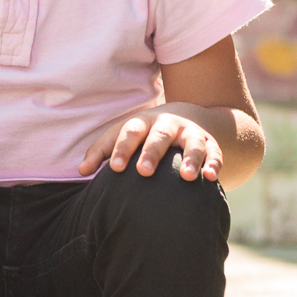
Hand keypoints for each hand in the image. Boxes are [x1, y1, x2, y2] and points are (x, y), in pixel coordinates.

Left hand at [79, 110, 222, 181]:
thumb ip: (101, 153)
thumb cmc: (142, 135)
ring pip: (192, 143)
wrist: (182, 119)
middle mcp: (167, 125)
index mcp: (142, 123)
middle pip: (160, 135)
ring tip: (186, 177)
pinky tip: (212, 178)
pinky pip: (214, 153)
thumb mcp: (121, 138)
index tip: (114, 169)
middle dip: (152, 152)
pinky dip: (214, 164)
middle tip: (144, 171)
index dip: (122, 149)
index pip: (130, 133)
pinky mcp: (209, 144)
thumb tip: (81, 172)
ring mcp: (190, 133)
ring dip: (190, 158)